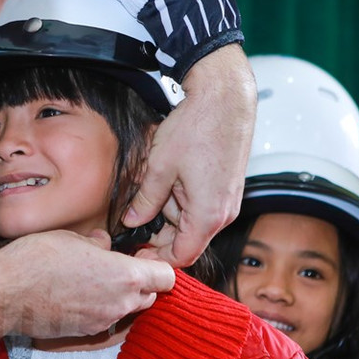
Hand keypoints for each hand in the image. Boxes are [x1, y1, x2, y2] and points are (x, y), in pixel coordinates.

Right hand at [0, 230, 174, 337]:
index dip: (157, 266)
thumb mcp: (70, 238)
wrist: (6, 293)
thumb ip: (96, 242)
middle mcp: (120, 303)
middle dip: (139, 282)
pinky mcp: (86, 332)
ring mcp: (103, 321)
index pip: (166, 277)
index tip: (144, 258)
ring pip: (126, 309)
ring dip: (118, 297)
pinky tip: (77, 294)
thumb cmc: (36, 260)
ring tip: (93, 280)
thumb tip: (103, 242)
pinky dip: (98, 308)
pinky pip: (105, 319)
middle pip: (149, 296)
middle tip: (115, 266)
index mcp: (124, 275)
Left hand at [124, 44, 256, 265]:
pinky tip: (166, 179)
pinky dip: (180, 199)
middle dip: (158, 233)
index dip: (156, 258)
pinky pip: (199, 205)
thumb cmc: (196, 129)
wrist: (225, 100)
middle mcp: (222, 214)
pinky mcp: (226, 188)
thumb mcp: (159, 168)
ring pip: (191, 221)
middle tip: (131, 222)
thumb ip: (145, 201)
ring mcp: (226, 201)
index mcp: (207, 216)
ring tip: (149, 188)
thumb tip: (131, 221)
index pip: (181, 256)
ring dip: (168, 212)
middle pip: (186, 240)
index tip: (135, 253)